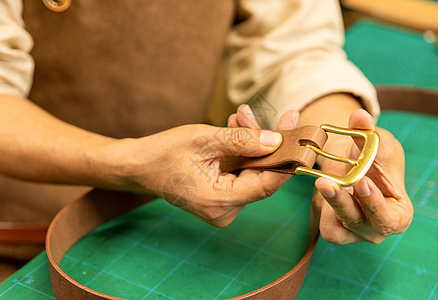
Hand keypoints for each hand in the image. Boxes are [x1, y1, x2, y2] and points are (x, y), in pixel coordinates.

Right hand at [103, 121, 296, 226]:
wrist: (137, 165)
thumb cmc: (163, 153)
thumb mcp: (204, 139)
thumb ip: (242, 140)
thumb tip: (277, 140)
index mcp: (219, 202)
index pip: (266, 184)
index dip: (287, 159)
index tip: (300, 135)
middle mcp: (224, 210)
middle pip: (261, 175)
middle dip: (268, 143)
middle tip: (280, 115)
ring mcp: (222, 205)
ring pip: (251, 171)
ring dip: (251, 142)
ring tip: (242, 115)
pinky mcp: (220, 197)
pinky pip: (239, 172)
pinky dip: (241, 151)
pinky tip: (236, 127)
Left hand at [313, 109, 412, 243]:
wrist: (355, 164)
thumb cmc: (377, 159)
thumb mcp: (378, 144)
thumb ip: (370, 133)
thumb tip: (359, 117)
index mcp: (398, 215)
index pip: (388, 218)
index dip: (373, 203)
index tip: (361, 182)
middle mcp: (376, 229)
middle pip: (358, 223)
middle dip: (341, 203)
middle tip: (326, 182)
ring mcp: (354, 232)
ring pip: (336, 228)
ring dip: (327, 203)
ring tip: (321, 180)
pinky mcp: (335, 229)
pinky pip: (325, 224)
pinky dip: (320, 206)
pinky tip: (319, 184)